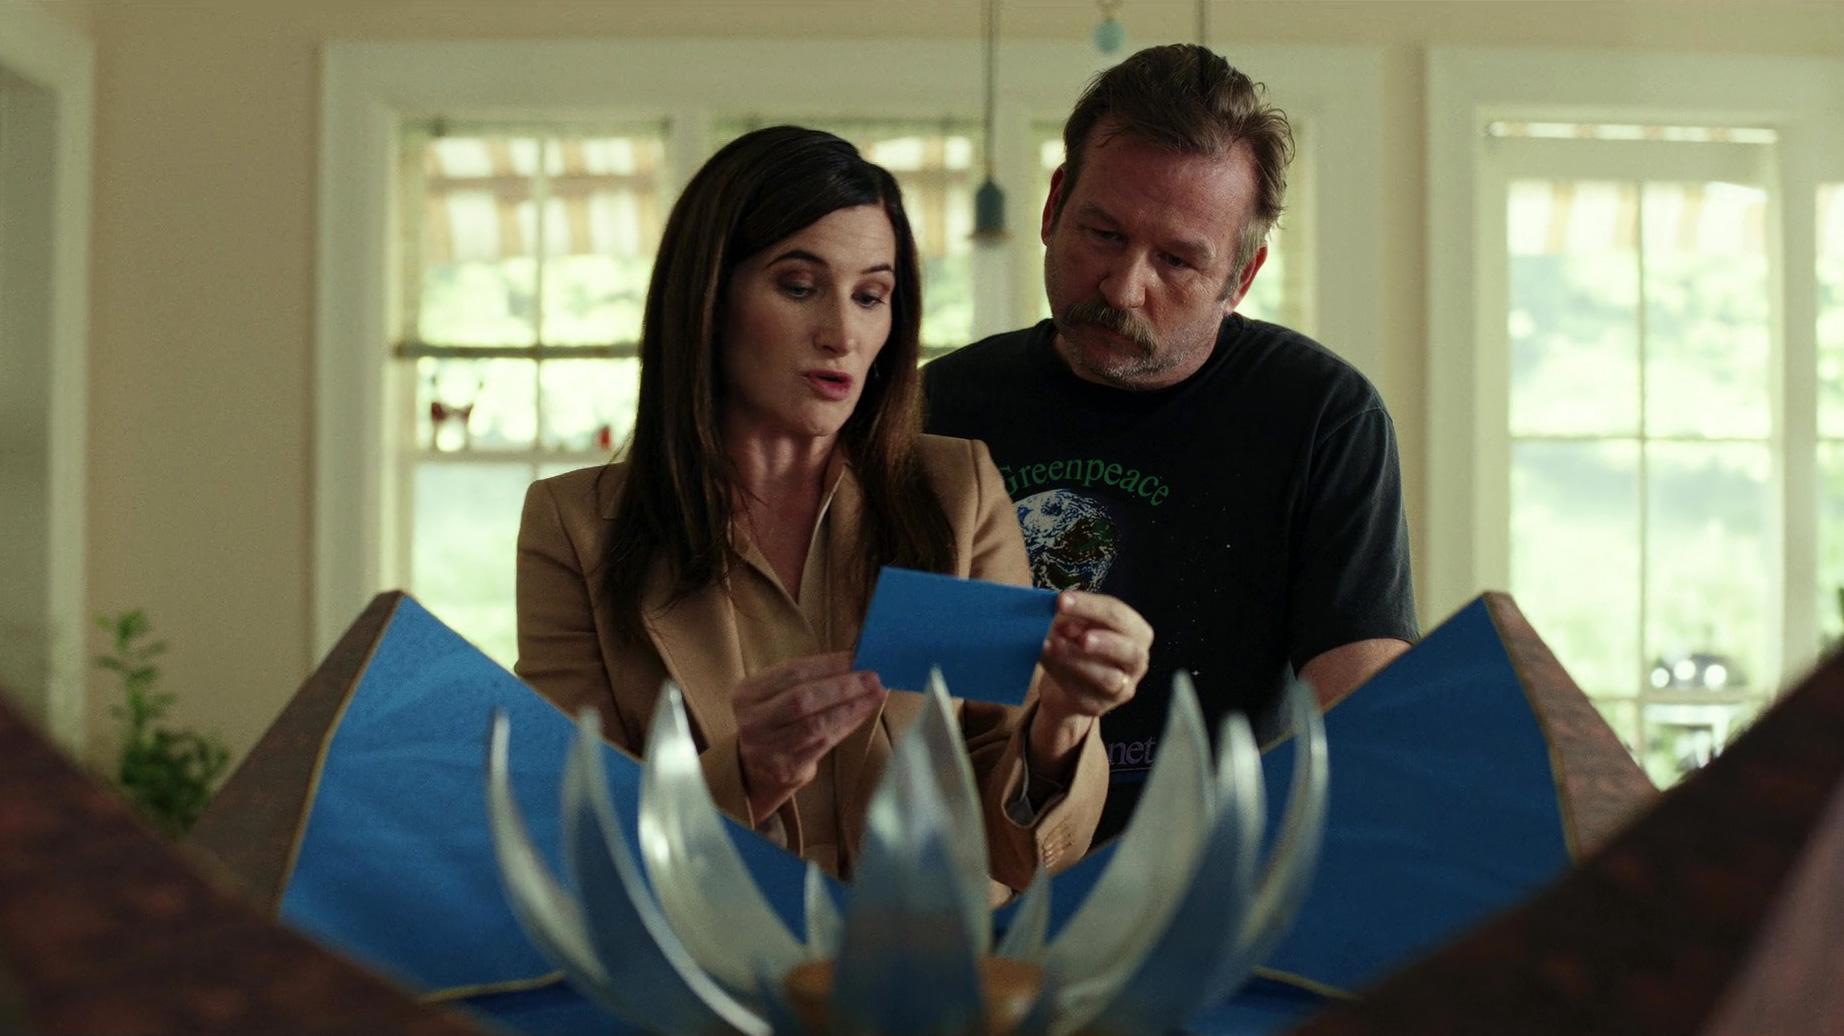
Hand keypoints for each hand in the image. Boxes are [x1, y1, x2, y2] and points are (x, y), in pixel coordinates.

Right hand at [733, 651, 885, 821]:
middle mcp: (752, 721)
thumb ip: (807, 678)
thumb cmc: (775, 721)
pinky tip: (862, 715)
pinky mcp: (785, 768)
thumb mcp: (776, 694)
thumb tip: (854, 663)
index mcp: (747, 693)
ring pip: (816, 724)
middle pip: (802, 698)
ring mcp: (766, 747)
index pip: (792, 672)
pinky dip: (847, 726)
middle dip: (843, 686)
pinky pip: (823, 744)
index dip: (828, 664)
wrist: (757, 768)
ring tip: (875, 695)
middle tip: (873, 678)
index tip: (857, 658)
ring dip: (851, 707)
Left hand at [1030, 591, 1151, 772]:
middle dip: (1099, 637)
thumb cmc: (1078, 646)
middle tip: (1068, 629)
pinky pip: (1083, 692)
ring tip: (1052, 645)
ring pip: (1109, 677)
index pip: (1119, 615)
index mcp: (1137, 632)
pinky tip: (1044, 659)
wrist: (1066, 687)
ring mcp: (1122, 687)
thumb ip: (1072, 618)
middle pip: (1128, 649)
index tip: (1060, 600)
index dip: (1090, 606)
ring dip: (1077, 659)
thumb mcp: (1077, 625)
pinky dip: (1061, 673)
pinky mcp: (1099, 705)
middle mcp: (1137, 660)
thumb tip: (1058, 611)